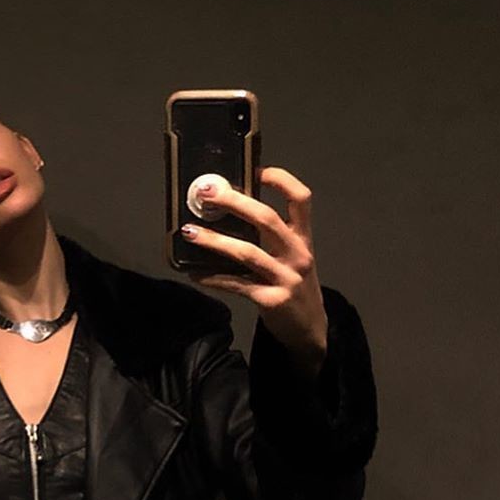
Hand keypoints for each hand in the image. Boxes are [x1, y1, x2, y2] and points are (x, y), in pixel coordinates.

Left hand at [180, 167, 327, 378]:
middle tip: (208, 193)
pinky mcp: (271, 301)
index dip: (280, 180)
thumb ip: (271, 238)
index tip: (255, 169)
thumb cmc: (294, 287)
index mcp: (303, 239)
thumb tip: (230, 214)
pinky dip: (213, 277)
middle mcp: (298, 254)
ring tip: (189, 232)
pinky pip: (237, 285)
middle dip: (236, 202)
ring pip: (247, 252)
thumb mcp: (292, 258)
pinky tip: (194, 272)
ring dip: (215, 240)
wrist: (309, 330)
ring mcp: (285, 278)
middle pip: (267, 219)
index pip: (301, 199)